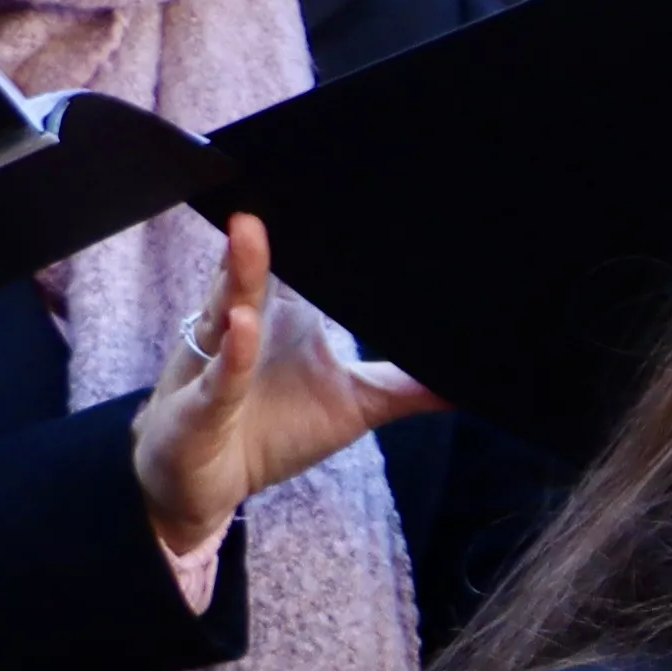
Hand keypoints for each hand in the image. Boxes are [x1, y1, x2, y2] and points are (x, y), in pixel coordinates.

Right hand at [128, 214, 434, 572]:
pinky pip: (218, 376)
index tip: (344, 186)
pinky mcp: (203, 406)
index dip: (316, 231)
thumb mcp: (354, 406)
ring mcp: (218, 361)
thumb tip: (469, 378)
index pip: (298, 264)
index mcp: (282, 317)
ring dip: (239, 272)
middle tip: (284, 190)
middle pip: (258, 271)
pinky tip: (243, 326)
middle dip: (267, 234)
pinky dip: (233, 354)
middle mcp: (246, 326)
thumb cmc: (276, 431)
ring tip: (251, 231)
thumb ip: (405, 386)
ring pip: (225, 307)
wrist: (208, 484)